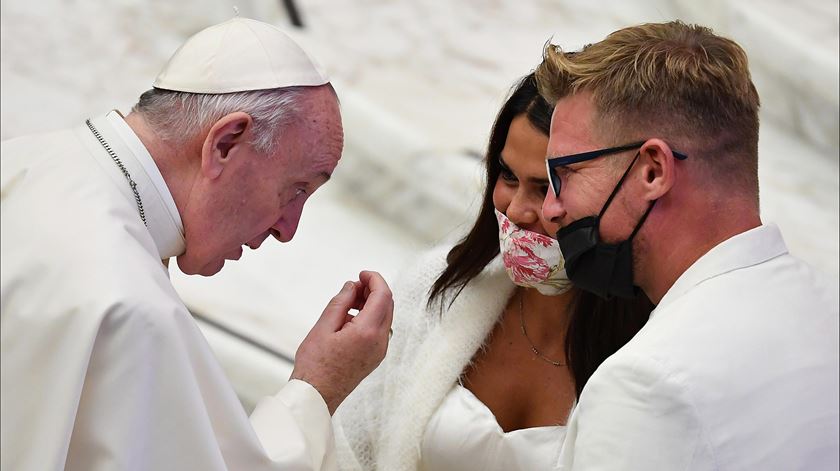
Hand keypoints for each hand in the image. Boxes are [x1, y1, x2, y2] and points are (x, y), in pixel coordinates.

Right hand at [290, 270, 393, 414]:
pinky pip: (379, 330)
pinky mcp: (375, 357)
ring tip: (349, 301)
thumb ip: (341, 302)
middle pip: (387, 305)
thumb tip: (352, 286)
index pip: (383, 296)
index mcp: (368, 332)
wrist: (317, 396)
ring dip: (371, 303)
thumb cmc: (316, 366)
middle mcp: (380, 342)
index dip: (374, 279)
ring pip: (384, 317)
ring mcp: (380, 351)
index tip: (362, 274)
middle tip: (354, 286)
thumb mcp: (323, 326)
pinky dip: (370, 317)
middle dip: (373, 290)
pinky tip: (350, 318)